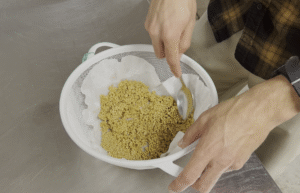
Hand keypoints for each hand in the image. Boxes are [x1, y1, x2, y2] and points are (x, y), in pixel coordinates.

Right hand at [144, 0, 196, 76]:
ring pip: (156, 45)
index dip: (174, 68)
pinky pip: (153, 36)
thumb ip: (184, 42)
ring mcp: (149, 28)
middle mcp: (156, 33)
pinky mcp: (147, 23)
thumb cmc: (182, 1)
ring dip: (164, 44)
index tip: (176, 73)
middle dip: (168, 53)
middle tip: (177, 43)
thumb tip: (179, 54)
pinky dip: (159, 35)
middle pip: (160, 54)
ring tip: (172, 28)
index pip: (171, 58)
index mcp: (169, 34)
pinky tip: (166, 24)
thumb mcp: (190, 23)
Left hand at [168, 75, 299, 192]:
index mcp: (208, 149)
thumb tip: (183, 142)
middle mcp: (220, 160)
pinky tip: (222, 147)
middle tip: (188, 177)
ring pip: (215, 176)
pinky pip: (226, 167)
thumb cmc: (235, 111)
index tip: (174, 187)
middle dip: (194, 185)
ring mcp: (232, 163)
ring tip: (209, 150)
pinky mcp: (241, 162)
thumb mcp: (205, 118)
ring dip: (208, 170)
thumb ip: (191, 133)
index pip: (190, 175)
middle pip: (204, 186)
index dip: (179, 185)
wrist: (259, 112)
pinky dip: (220, 162)